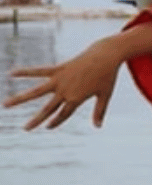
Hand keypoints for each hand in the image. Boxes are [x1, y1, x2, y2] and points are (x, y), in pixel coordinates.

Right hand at [4, 38, 124, 128]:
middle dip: (37, 120)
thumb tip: (98, 127)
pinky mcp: (58, 68)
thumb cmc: (107, 76)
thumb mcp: (105, 95)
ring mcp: (59, 79)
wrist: (106, 56)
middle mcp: (65, 91)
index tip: (48, 127)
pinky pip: (39, 71)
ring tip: (5, 105)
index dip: (56, 122)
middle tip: (26, 129)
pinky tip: (11, 73)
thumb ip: (99, 111)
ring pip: (36, 92)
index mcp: (76, 99)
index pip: (63, 114)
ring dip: (20, 99)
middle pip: (48, 108)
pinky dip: (25, 72)